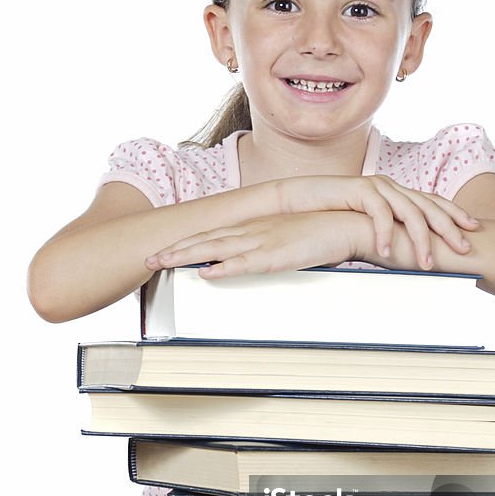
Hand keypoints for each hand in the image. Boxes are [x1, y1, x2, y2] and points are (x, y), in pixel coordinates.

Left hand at [145, 211, 364, 278]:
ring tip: (162, 262)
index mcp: (254, 227)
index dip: (185, 243)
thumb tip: (250, 261)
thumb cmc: (320, 233)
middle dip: (174, 249)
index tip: (163, 250)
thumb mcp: (287, 240)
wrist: (347, 224)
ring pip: (216, 249)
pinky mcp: (278, 254)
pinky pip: (246, 263)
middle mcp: (253, 231)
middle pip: (205, 240)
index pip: (212, 235)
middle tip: (147, 259)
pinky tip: (206, 271)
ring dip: (186, 256)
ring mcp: (263, 241)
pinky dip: (224, 267)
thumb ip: (267, 249)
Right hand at [278, 175, 478, 267]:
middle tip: (465, 249)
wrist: (299, 201)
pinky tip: (386, 253)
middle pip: (429, 206)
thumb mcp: (366, 227)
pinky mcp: (358, 189)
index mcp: (396, 193)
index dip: (455, 214)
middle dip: (450, 228)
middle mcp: (391, 186)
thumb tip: (405, 258)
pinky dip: (385, 234)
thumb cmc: (332, 217)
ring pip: (409, 212)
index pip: (433, 202)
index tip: (473, 230)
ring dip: (420, 240)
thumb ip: (387, 236)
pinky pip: (379, 213)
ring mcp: (376, 186)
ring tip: (426, 264)